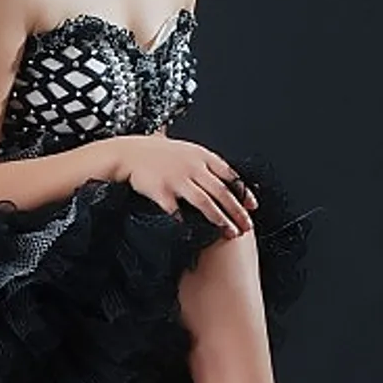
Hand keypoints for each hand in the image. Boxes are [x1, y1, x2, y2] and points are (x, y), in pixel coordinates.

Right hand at [111, 135, 257, 237]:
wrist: (130, 153)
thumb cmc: (158, 153)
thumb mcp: (187, 150)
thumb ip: (206, 163)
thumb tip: (227, 179)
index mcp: (201, 156)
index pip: (230, 174)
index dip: (243, 192)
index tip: (252, 206)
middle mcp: (193, 167)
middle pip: (222, 191)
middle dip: (237, 211)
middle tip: (247, 226)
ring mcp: (177, 179)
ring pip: (205, 201)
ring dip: (219, 218)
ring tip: (229, 232)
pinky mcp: (162, 191)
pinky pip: (176, 210)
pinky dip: (185, 221)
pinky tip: (193, 231)